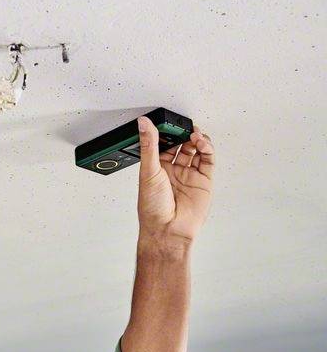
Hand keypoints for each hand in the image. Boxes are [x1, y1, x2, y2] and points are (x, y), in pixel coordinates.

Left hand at [136, 116, 214, 246]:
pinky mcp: (203, 180)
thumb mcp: (148, 171)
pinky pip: (208, 160)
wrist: (168, 229)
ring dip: (197, 139)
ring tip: (194, 134)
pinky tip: (202, 143)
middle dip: (184, 134)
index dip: (168, 133)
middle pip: (182, 145)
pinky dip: (207, 149)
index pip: (164, 144)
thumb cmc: (153, 207)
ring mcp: (189, 175)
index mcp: (157, 168)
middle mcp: (173, 171)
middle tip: (184, 125)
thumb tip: (143, 124)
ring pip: (197, 150)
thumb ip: (149, 146)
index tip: (169, 122)